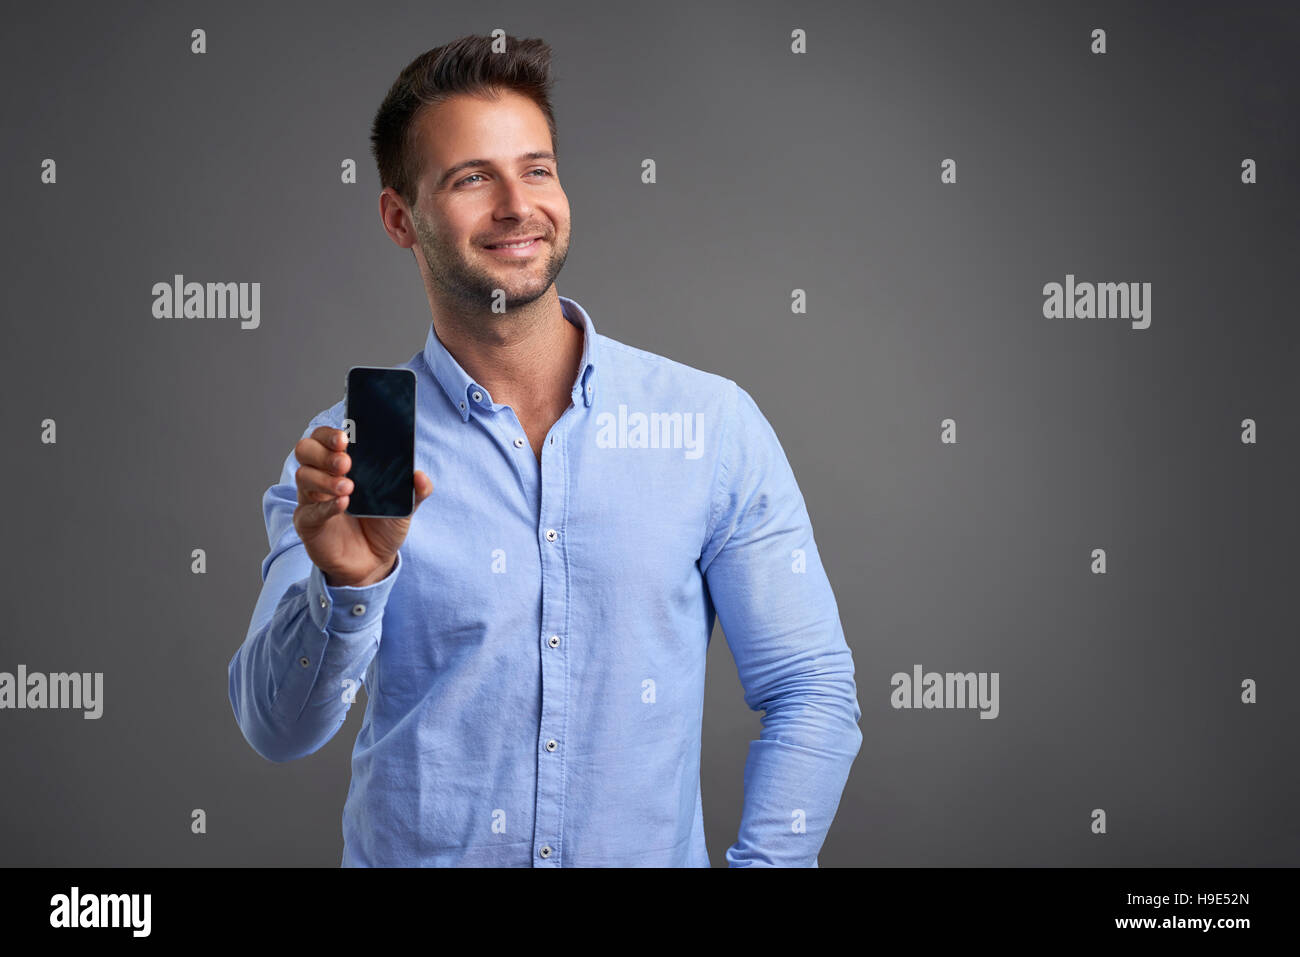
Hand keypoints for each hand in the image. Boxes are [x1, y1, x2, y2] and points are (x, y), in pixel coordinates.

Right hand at [291, 426, 432, 586]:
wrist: (373, 562)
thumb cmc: (382, 525)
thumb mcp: (403, 506)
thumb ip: (415, 491)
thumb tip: (420, 476)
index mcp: (341, 464)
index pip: (325, 437)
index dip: (330, 434)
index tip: (345, 438)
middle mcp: (322, 476)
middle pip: (305, 450)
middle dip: (324, 452)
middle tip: (346, 463)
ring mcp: (312, 499)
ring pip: (303, 476)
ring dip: (325, 479)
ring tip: (349, 488)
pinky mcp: (308, 523)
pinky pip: (308, 511)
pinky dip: (325, 507)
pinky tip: (343, 504)